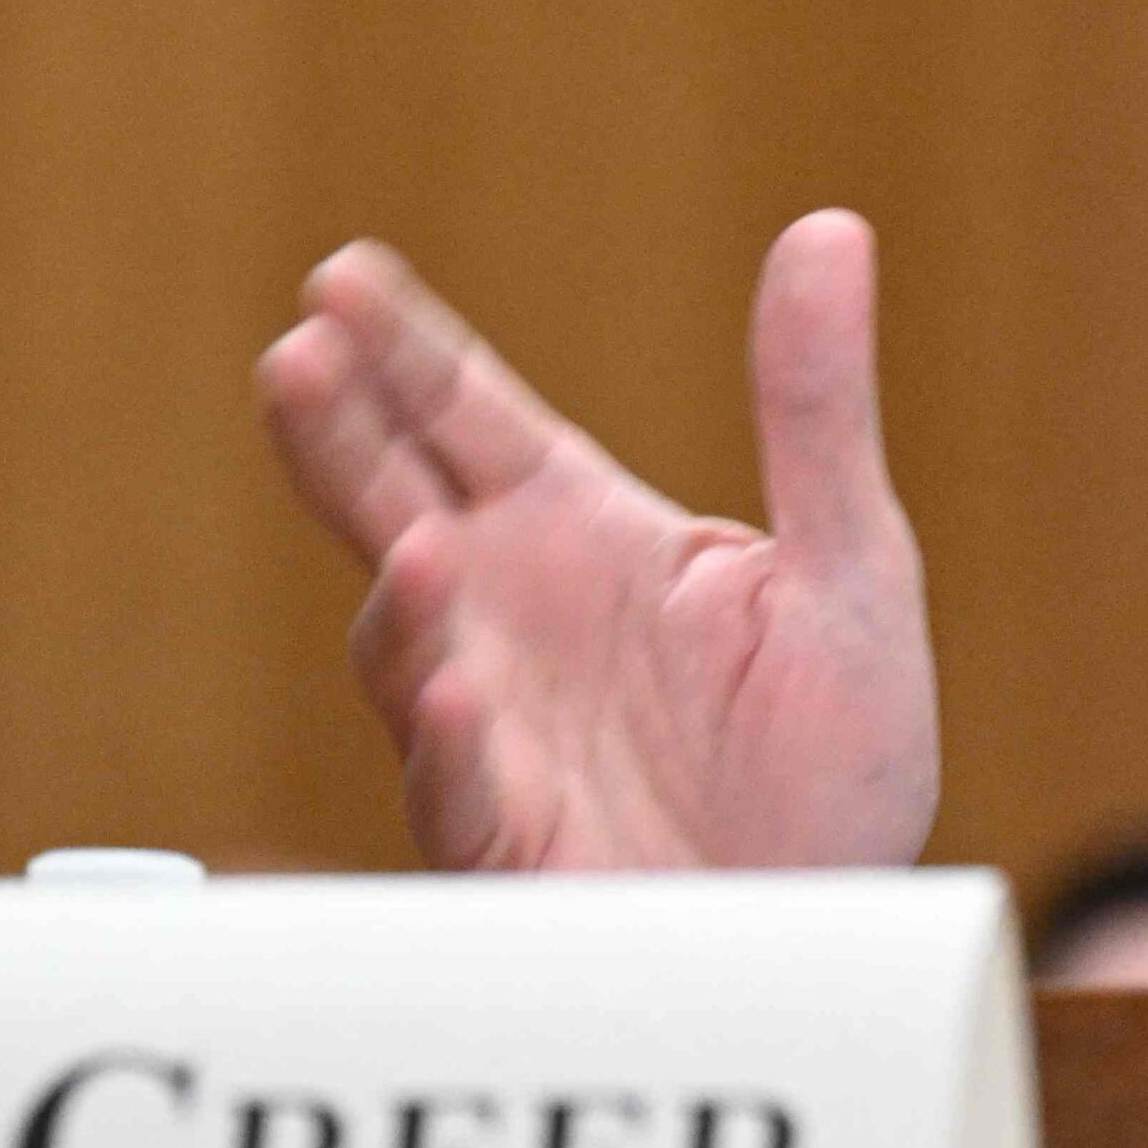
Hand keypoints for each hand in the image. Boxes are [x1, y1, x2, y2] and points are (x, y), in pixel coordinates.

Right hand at [253, 215, 941, 875]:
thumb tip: (830, 229)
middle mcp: (513, 615)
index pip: (467, 417)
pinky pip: (465, 787)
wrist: (837, 918)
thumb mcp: (850, 565)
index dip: (402, 349)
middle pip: (394, 503)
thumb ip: (817, 410)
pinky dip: (459, 740)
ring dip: (406, 600)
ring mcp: (492, 725)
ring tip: (421, 544)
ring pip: (408, 648)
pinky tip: (463, 691)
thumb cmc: (832, 752)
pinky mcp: (507, 838)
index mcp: (584, 535)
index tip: (338, 276)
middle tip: (298, 360)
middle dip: (340, 437)